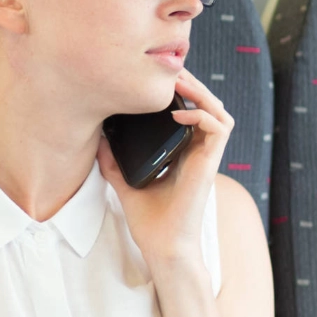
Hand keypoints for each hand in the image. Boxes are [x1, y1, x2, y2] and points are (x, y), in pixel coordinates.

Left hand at [97, 68, 235, 268]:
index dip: (180, 92)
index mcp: (183, 153)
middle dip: (191, 84)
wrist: (163, 247)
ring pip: (219, 112)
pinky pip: (219, 129)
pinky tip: (178, 113)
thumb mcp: (124, 182)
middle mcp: (197, 152)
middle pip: (207, 105)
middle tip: (168, 69)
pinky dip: (202, 115)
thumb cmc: (149, 221)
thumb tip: (97, 138)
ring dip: (202, 93)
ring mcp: (206, 158)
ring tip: (178, 82)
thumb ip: (113, 160)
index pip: (190, 112)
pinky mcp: (209, 165)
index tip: (157, 79)